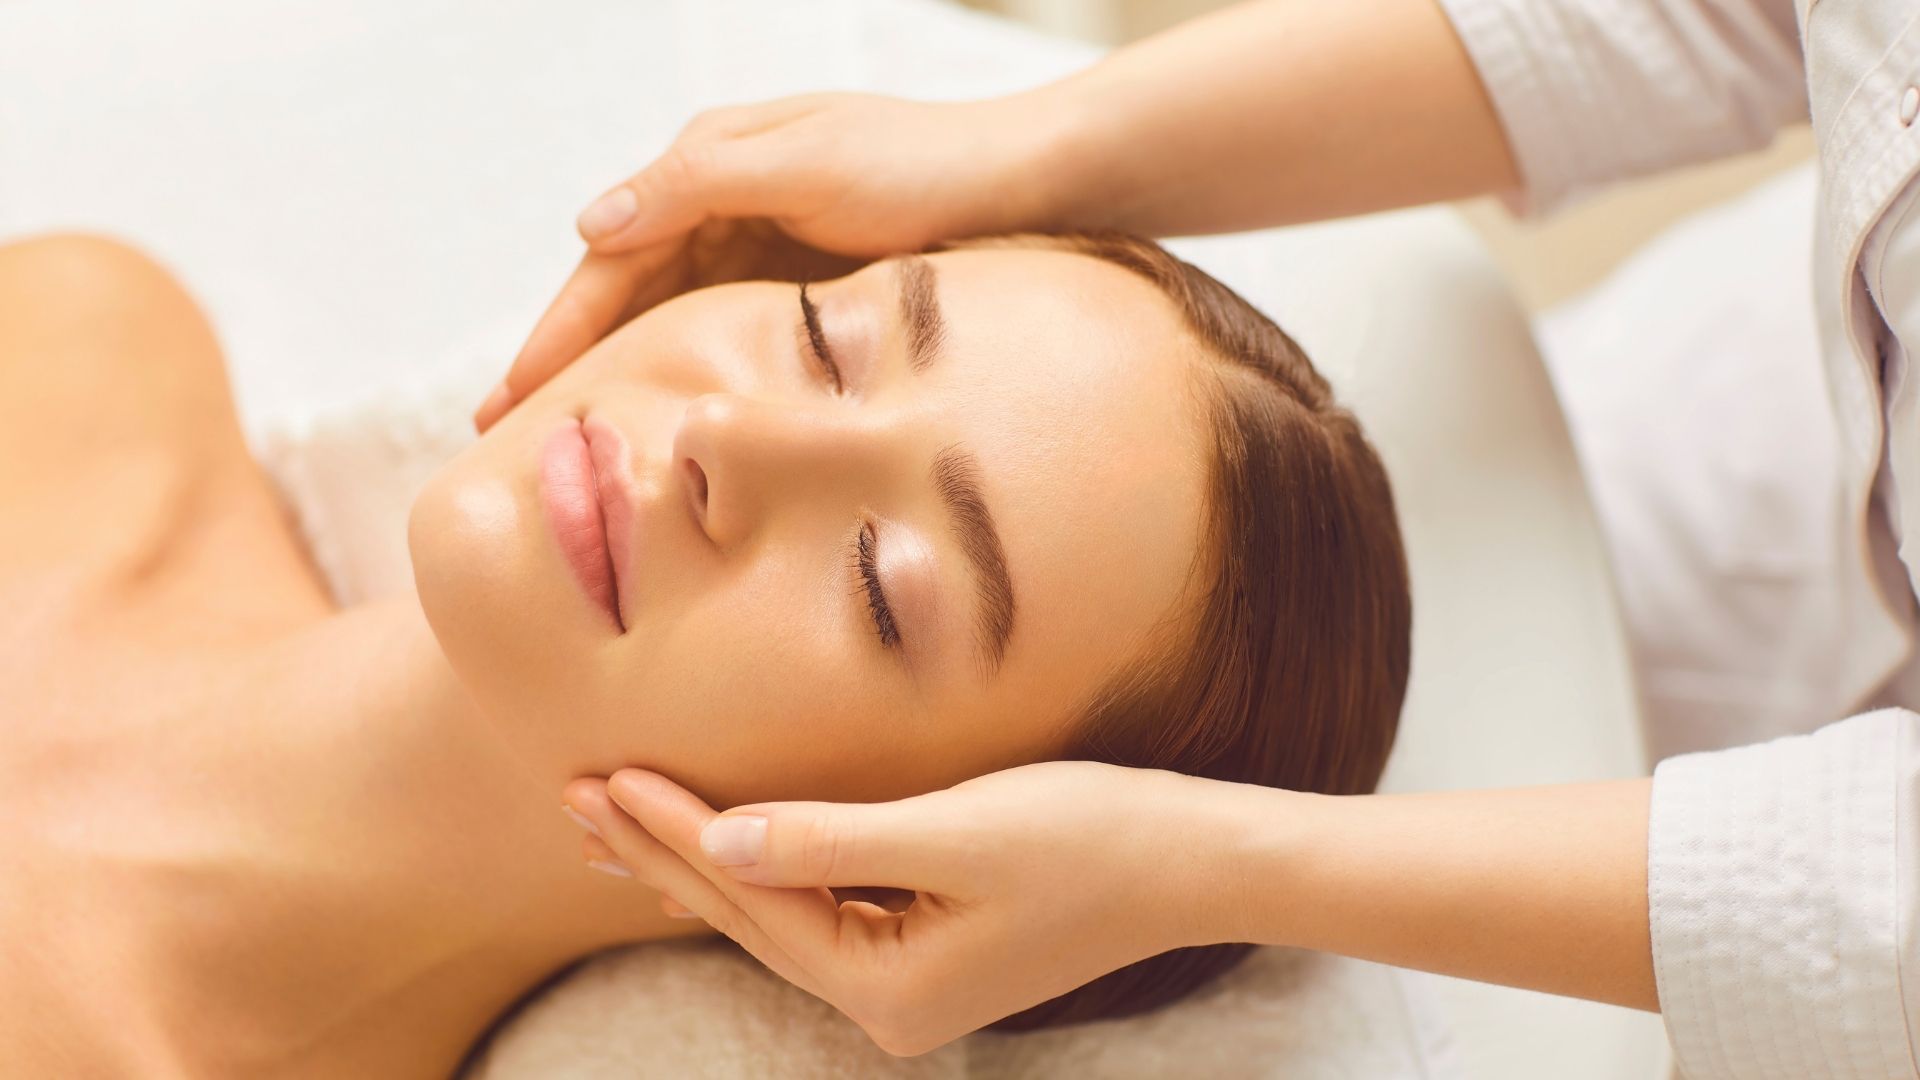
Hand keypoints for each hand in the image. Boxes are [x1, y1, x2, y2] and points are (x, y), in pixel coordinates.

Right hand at [475, 92, 1073, 431]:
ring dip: (617, 373)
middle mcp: (725, 200)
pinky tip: (665, 420)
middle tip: (505, 438)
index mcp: (711, 162)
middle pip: (626, 292)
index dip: (556, 331)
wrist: (1030, 181)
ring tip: (568, 443)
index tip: (509, 400)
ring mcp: (764, 242)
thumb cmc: (923, 165)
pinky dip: (685, 372)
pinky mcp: (805, 282)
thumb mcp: (805, 165)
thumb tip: (588, 224)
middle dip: (565, 361)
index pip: (609, 258)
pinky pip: (724, 331)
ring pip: (668, 317)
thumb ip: (696, 186)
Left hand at [559, 762, 1244, 1055]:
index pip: (754, 901)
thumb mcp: (956, 833)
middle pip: (750, 918)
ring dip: (700, 861)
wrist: (1195, 858)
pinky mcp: (931, 950)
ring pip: (778, 914)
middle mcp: (891, 1004)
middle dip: (661, 854)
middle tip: (572, 796)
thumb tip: (720, 843)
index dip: (674, 834)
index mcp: (890, 990)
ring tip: (615, 823)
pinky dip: (764, 869)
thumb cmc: (1089, 836)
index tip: (603, 774)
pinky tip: (721, 848)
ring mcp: (912, 984)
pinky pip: (821, 907)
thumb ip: (832, 841)